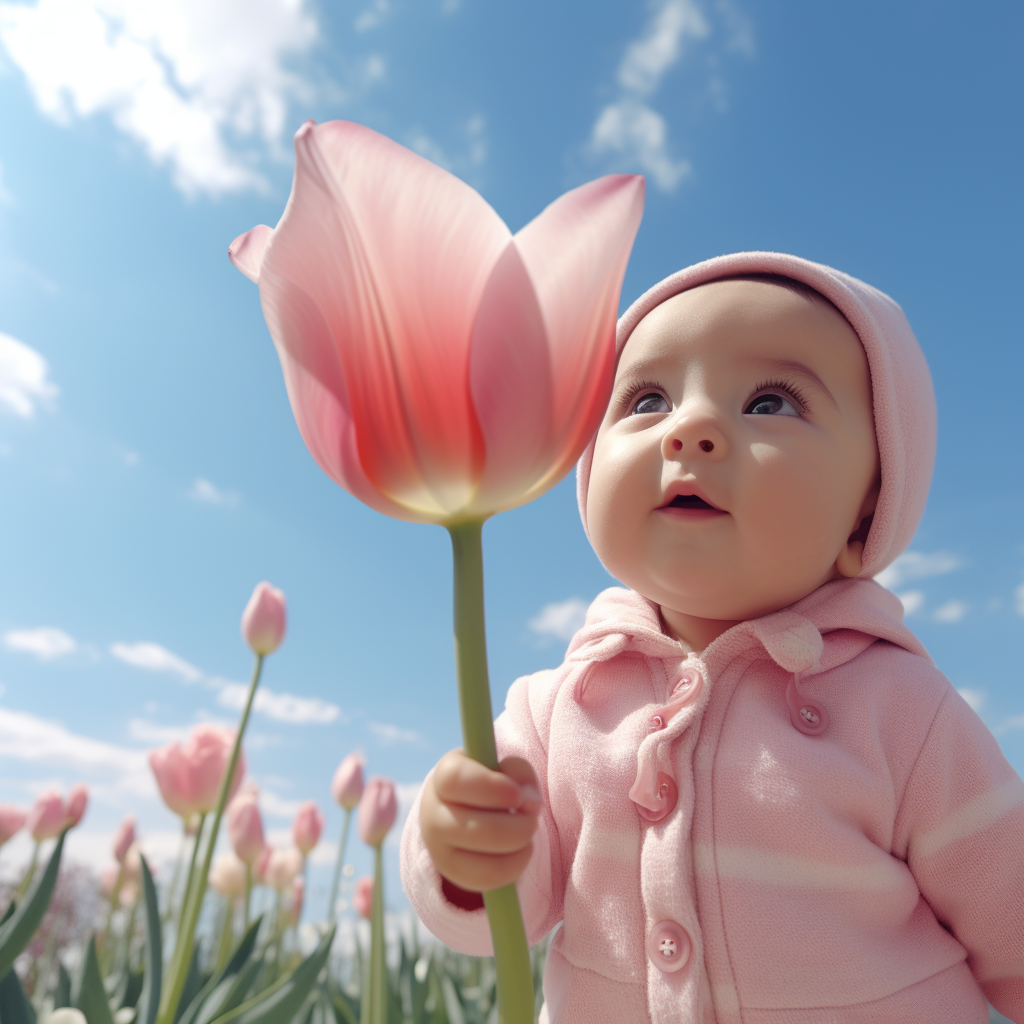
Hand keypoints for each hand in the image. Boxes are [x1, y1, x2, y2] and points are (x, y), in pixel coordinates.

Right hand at [420, 748, 540, 893]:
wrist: (460, 806)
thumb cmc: (488, 782)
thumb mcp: (504, 768)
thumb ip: (520, 773)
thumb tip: (530, 803)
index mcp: (444, 775)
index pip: (455, 780)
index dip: (491, 788)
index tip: (517, 794)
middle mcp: (432, 813)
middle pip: (477, 831)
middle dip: (519, 826)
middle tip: (532, 816)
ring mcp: (438, 848)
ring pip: (486, 861)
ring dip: (520, 847)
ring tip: (527, 832)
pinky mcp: (451, 873)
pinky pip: (490, 879)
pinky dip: (517, 865)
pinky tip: (522, 850)